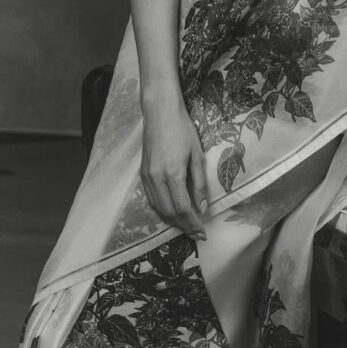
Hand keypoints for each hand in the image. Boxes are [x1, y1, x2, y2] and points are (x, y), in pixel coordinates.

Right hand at [140, 94, 208, 240]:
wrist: (160, 113)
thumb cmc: (182, 130)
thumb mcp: (197, 155)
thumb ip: (199, 183)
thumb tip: (203, 207)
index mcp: (173, 174)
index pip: (183, 208)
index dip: (193, 224)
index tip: (203, 233)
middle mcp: (156, 179)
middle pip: (170, 213)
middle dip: (184, 227)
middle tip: (197, 234)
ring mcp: (147, 177)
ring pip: (158, 209)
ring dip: (172, 221)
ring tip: (186, 227)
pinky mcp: (143, 174)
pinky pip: (151, 200)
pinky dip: (162, 211)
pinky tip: (172, 213)